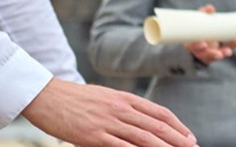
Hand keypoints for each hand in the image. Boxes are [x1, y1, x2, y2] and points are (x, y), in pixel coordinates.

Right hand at [21, 78, 195, 146]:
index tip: (189, 137)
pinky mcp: (94, 136)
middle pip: (157, 126)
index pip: (160, 113)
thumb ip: (123, 109)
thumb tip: (140, 122)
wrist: (46, 96)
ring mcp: (109, 122)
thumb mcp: (104, 98)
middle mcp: (121, 108)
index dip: (178, 126)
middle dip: (178, 140)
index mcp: (125, 98)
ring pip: (144, 137)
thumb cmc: (74, 100)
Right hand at [184, 5, 235, 64]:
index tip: (204, 44)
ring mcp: (207, 53)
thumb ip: (203, 14)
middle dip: (211, 54)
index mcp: (191, 42)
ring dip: (222, 53)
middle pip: (203, 54)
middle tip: (219, 54)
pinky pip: (224, 50)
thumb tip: (210, 8)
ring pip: (214, 56)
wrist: (202, 33)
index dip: (197, 46)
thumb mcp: (199, 20)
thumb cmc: (198, 26)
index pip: (192, 46)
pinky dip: (231, 46)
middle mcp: (198, 50)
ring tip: (228, 52)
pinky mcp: (217, 53)